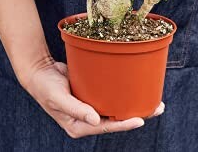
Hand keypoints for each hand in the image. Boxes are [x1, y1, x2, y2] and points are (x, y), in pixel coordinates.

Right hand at [19, 58, 163, 137]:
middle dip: (137, 114)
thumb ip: (77, 109)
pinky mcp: (92, 92)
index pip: (106, 127)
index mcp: (80, 126)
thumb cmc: (46, 88)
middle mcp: (88, 118)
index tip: (141, 119)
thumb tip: (96, 120)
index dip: (124, 124)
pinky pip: (110, 94)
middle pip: (116, 119)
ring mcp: (91, 105)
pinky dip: (123, 91)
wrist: (39, 71)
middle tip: (157, 107)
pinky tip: (135, 86)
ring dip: (133, 103)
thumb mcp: (59, 99)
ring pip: (116, 106)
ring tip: (154, 99)